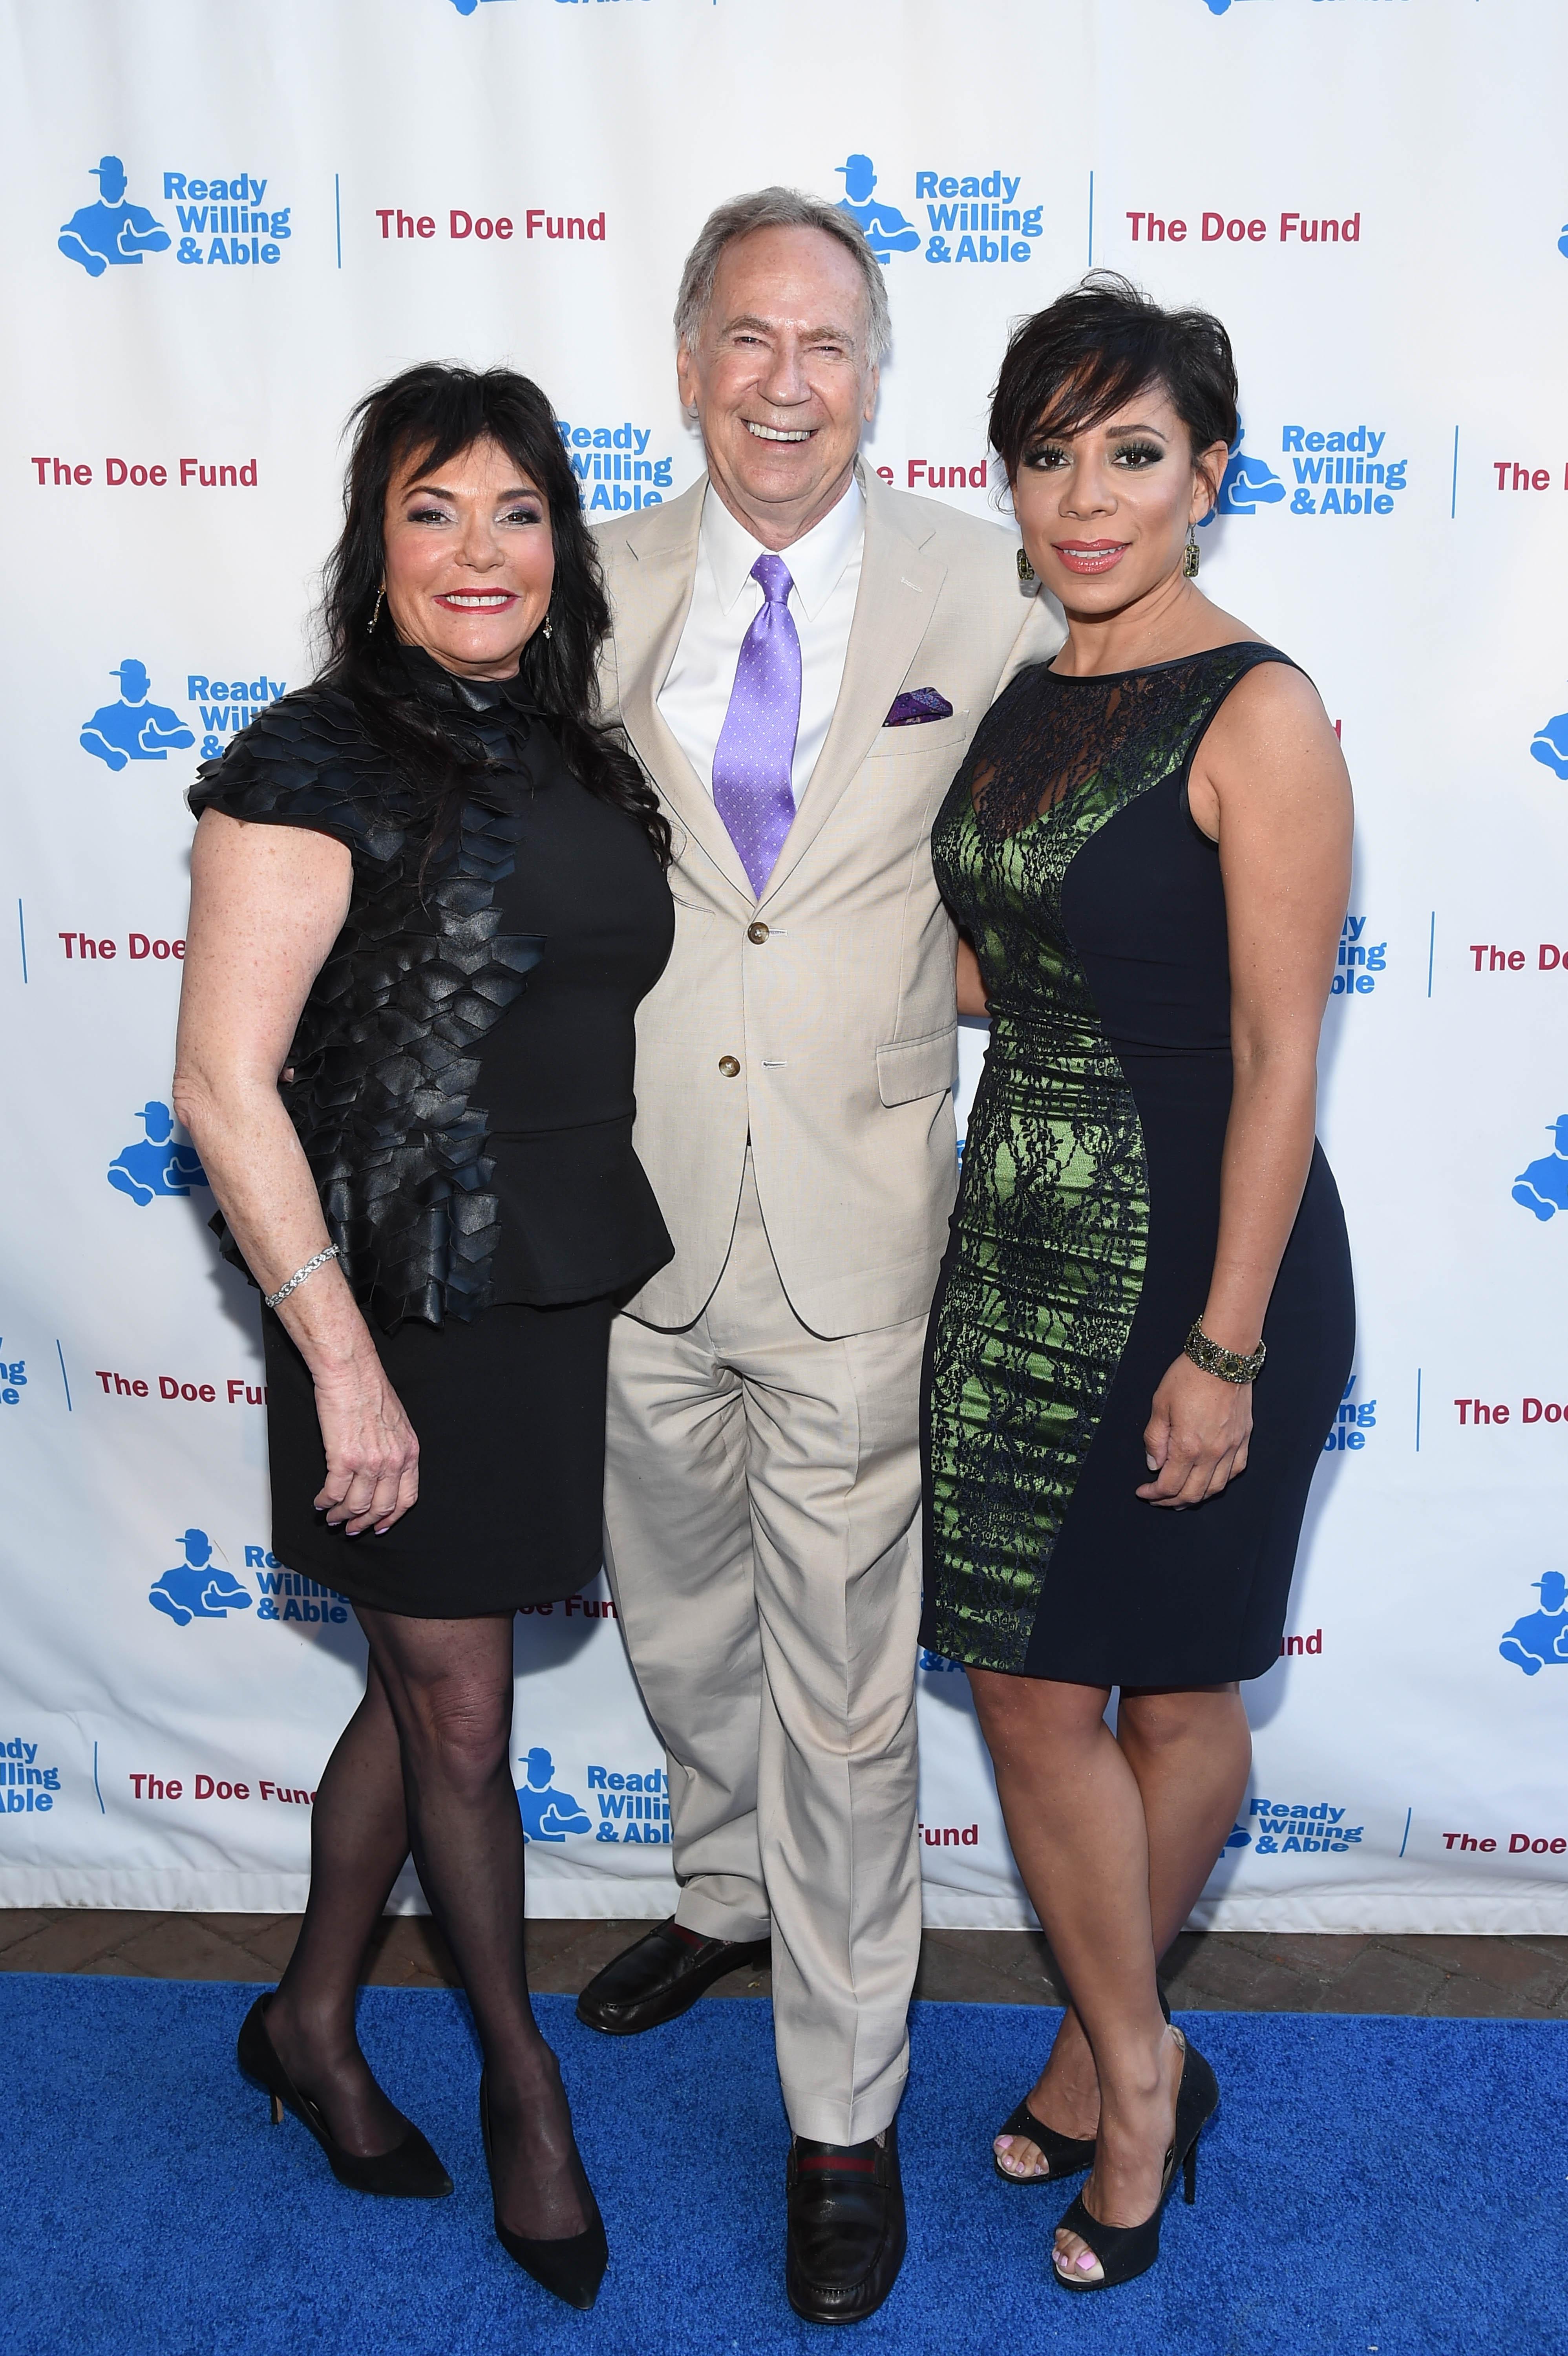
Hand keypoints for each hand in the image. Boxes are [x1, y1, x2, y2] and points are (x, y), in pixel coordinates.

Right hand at [312, 1358, 419, 1536]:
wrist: (351, 1372)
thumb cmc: (370, 1390)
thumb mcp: (397, 1423)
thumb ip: (394, 1449)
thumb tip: (384, 1470)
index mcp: (409, 1452)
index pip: (407, 1497)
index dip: (392, 1516)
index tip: (381, 1525)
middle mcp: (393, 1460)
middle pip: (382, 1507)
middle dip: (365, 1522)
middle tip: (352, 1528)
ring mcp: (369, 1462)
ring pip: (357, 1505)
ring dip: (342, 1516)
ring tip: (332, 1516)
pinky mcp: (343, 1459)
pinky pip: (335, 1492)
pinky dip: (326, 1502)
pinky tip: (321, 1502)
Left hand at [1137, 1355, 1251, 1507]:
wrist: (1223, 1357)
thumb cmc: (1189, 1377)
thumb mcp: (1160, 1405)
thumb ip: (1155, 1439)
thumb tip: (1154, 1465)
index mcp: (1188, 1446)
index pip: (1169, 1485)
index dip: (1153, 1494)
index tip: (1143, 1491)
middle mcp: (1212, 1453)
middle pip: (1193, 1493)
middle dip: (1171, 1501)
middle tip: (1158, 1498)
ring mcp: (1232, 1447)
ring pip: (1215, 1488)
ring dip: (1196, 1497)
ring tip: (1180, 1496)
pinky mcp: (1243, 1439)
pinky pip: (1235, 1471)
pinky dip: (1220, 1482)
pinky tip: (1209, 1480)